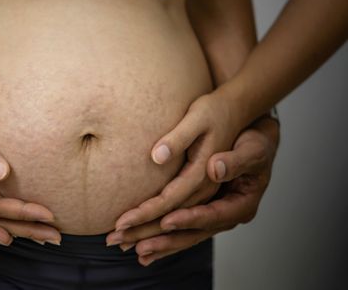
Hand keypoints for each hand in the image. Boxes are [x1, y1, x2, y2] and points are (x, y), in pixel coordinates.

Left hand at [106, 116, 278, 265]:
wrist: (261, 139)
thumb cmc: (254, 139)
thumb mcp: (250, 146)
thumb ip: (233, 159)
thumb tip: (213, 168)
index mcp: (243, 201)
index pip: (210, 215)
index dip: (186, 218)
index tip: (163, 220)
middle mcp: (229, 213)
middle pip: (191, 231)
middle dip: (160, 238)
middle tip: (127, 240)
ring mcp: (216, 214)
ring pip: (184, 234)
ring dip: (156, 242)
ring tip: (128, 248)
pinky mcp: (204, 209)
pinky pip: (182, 227)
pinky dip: (162, 236)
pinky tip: (142, 246)